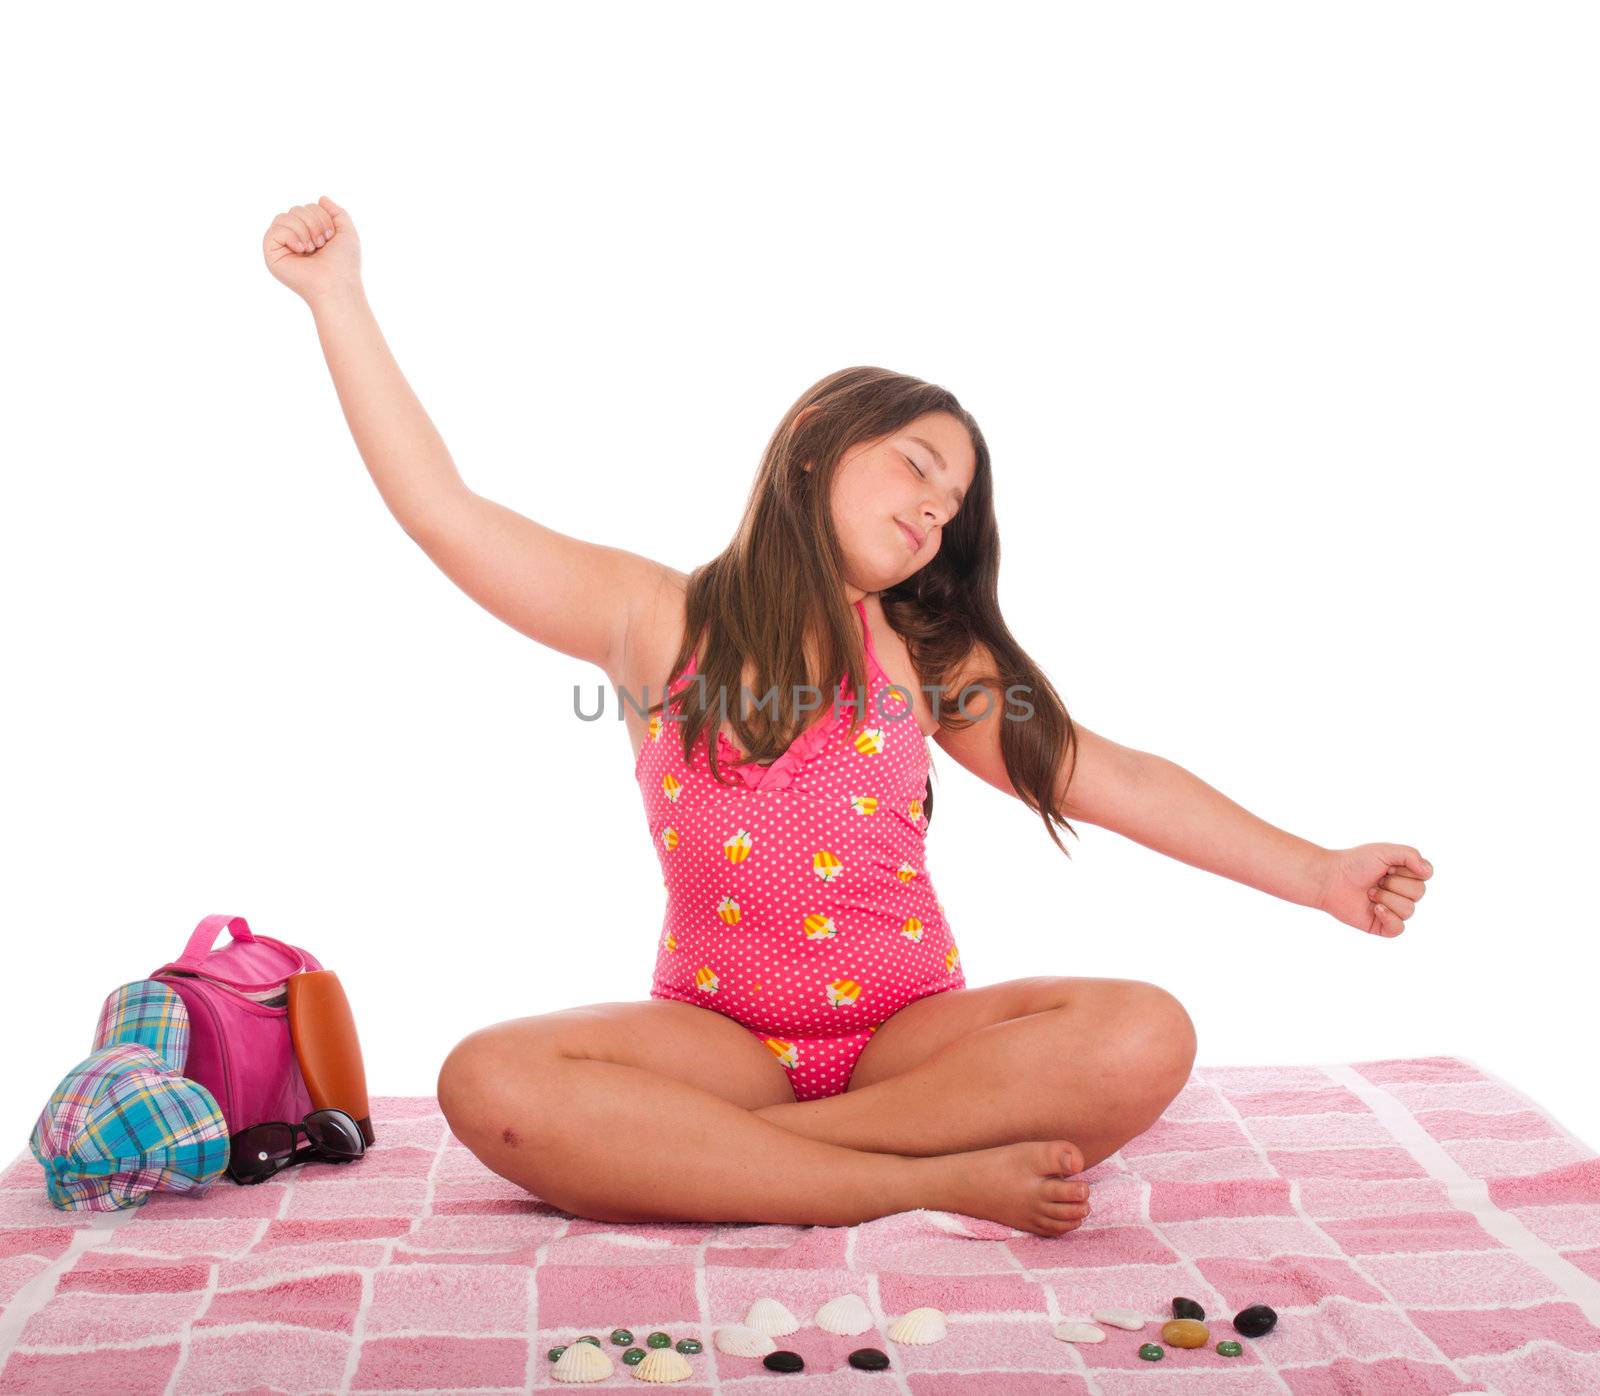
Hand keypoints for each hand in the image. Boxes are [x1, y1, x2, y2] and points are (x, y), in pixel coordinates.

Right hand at [262, 195, 360, 302]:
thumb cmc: (344, 264)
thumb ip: (337, 213)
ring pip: (284, 216)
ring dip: (304, 230)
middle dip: (314, 223)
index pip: (307, 207)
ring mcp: (282, 247)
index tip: (330, 237)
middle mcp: (294, 239)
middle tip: (322, 244)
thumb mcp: (347, 232)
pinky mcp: (271, 254)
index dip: (322, 217)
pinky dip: (291, 236)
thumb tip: (321, 198)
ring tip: (312, 249)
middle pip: (295, 209)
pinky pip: (275, 229)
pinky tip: (300, 249)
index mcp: (309, 234)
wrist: (337, 284)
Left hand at [1315, 844, 1432, 937]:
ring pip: (1409, 910)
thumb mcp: (1385, 851)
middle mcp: (1401, 892)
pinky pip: (1399, 928)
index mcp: (1405, 874)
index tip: (1387, 866)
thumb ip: (1411, 855)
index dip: (1406, 870)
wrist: (1330, 879)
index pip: (1425, 875)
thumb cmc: (1355, 863)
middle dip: (1394, 884)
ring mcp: (1392, 910)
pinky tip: (1375, 908)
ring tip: (1369, 892)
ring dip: (1386, 898)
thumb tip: (1427, 872)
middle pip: (1418, 893)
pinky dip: (1388, 918)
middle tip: (1375, 880)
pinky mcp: (1381, 926)